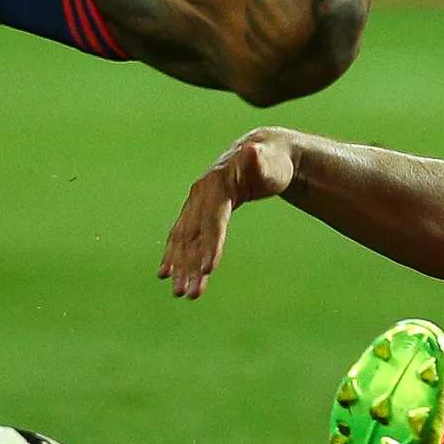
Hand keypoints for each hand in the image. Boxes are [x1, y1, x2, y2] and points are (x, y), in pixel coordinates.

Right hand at [159, 127, 305, 298]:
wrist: (263, 152)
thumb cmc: (273, 161)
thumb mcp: (272, 161)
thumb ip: (261, 161)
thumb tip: (252, 150)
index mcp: (218, 184)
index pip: (213, 219)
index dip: (210, 243)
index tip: (208, 269)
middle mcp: (201, 194)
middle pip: (194, 234)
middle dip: (189, 265)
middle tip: (187, 294)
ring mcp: (197, 203)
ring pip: (186, 240)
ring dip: (182, 267)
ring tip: (181, 293)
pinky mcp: (199, 212)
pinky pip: (186, 238)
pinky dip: (177, 256)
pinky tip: (170, 276)